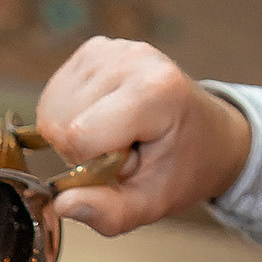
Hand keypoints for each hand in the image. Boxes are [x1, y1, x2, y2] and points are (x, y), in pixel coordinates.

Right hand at [33, 36, 251, 235]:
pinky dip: (70, 117)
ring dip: (76, 134)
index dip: (90, 165)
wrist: (209, 134)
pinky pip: (54, 96)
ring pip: (51, 109)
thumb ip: (109, 212)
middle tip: (122, 151)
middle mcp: (130, 58)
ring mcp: (110, 48)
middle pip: (60, 122)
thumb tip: (62, 204)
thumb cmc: (181, 168)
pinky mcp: (94, 49)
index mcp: (154, 91)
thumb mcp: (152, 204)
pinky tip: (104, 120)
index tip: (125, 164)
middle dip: (81, 150)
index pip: (79, 136)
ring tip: (116, 135)